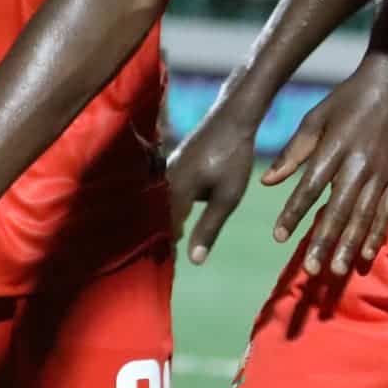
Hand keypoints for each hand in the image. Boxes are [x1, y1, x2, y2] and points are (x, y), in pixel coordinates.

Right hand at [165, 105, 262, 262]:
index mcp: (173, 192)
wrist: (231, 117)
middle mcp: (162, 182)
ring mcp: (165, 171)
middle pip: (154, 218)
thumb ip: (209, 228)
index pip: (163, 230)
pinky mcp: (171, 165)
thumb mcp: (227, 197)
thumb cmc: (233, 157)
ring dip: (158, 222)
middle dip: (155, 237)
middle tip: (153, 260)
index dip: (162, 249)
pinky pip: (161, 192)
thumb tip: (194, 261)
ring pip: (157, 204)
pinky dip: (164, 206)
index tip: (158, 269)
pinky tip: (168, 217)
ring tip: (159, 243)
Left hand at [260, 55, 387, 278]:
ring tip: (336, 269)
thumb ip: (293, 152)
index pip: (310, 188)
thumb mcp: (315, 118)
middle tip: (311, 270)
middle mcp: (360, 164)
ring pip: (364, 215)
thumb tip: (267, 182)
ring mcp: (383, 172)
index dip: (294, 214)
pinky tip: (366, 253)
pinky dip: (377, 233)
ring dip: (349, 245)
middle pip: (339, 210)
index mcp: (335, 148)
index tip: (279, 238)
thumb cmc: (347, 99)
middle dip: (324, 241)